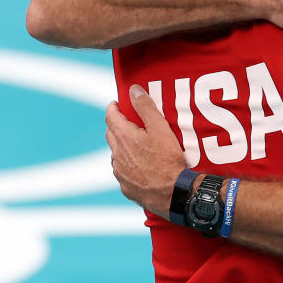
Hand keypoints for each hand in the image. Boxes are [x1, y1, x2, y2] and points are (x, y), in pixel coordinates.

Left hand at [105, 84, 186, 218]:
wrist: (172, 193)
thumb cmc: (168, 159)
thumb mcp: (160, 128)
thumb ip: (145, 107)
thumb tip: (133, 90)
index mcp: (124, 138)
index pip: (110, 117)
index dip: (113, 108)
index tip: (116, 104)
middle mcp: (117, 155)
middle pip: (111, 134)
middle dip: (116, 125)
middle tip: (127, 121)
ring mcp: (120, 172)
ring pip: (116, 154)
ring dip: (122, 146)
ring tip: (136, 144)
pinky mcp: (125, 187)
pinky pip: (122, 171)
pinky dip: (128, 164)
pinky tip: (140, 165)